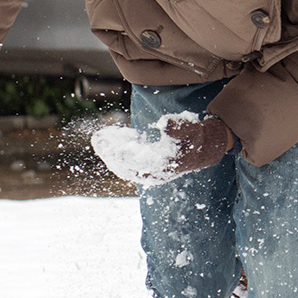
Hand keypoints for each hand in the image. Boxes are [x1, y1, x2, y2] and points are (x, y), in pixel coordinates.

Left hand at [91, 113, 234, 185]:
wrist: (199, 149)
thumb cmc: (192, 136)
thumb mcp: (188, 128)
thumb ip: (176, 126)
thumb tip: (163, 123)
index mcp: (162, 166)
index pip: (137, 163)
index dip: (123, 154)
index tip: (112, 142)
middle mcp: (152, 173)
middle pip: (125, 166)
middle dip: (110, 152)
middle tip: (98, 138)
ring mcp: (147, 172)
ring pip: (122, 166)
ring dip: (109, 153)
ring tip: (99, 138)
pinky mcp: (143, 168)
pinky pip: (124, 163)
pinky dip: (114, 153)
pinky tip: (108, 138)